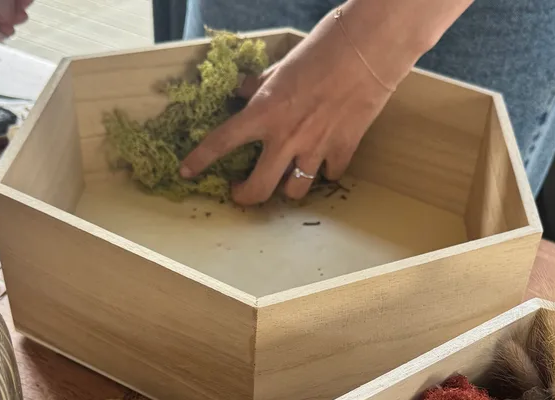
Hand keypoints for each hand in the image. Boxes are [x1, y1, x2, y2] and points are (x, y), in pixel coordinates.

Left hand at [179, 3, 421, 204]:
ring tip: (286, 176)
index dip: (200, 160)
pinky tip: (324, 160)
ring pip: (294, 190)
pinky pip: (329, 175)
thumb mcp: (281, 66)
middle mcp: (286, 137)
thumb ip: (261, 86)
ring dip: (287, 186)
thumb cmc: (322, 49)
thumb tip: (244, 91)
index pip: (221, 142)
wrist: (367, 51)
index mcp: (264, 112)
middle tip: (241, 190)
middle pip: (258, 188)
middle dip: (245, 196)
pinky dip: (325, 171)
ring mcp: (315, 148)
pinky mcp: (343, 150)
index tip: (187, 172)